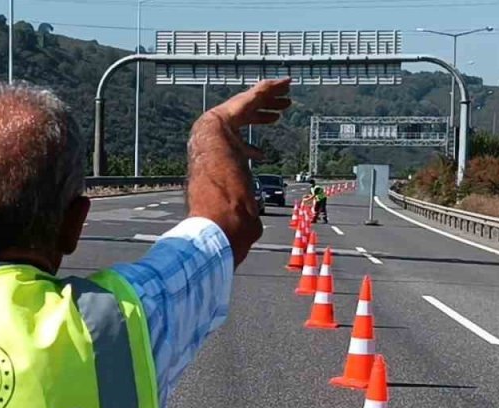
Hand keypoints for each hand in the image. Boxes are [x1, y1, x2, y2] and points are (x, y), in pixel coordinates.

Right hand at [186, 79, 292, 266]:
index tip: (262, 153)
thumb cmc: (226, 221)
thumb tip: (254, 233)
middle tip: (280, 112)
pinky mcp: (223, 119)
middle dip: (262, 115)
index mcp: (217, 166)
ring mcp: (216, 131)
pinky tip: (282, 83)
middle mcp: (214, 145)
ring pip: (247, 106)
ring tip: (288, 93)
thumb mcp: (242, 214)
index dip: (249, 150)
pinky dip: (267, 90)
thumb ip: (247, 215)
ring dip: (268, 98)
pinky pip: (249, 98)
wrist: (210, 210)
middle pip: (241, 123)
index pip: (233, 152)